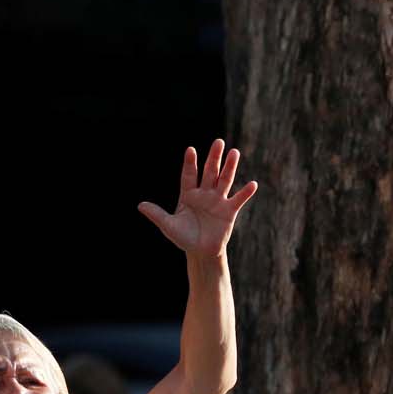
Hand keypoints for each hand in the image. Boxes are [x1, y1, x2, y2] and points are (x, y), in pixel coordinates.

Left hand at [138, 140, 258, 259]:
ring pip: (224, 180)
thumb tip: (140, 205)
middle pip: (210, 172)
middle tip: (218, 142)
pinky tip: (252, 184)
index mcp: (188, 195)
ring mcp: (218, 201)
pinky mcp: (229, 212)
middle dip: (214, 158)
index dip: (190, 164)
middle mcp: (204, 194)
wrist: (200, 252)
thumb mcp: (168, 226)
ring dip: (229, 167)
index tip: (190, 150)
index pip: (189, 175)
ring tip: (234, 153)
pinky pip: (238, 200)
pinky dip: (245, 193)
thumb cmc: (184, 237)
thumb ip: (156, 214)